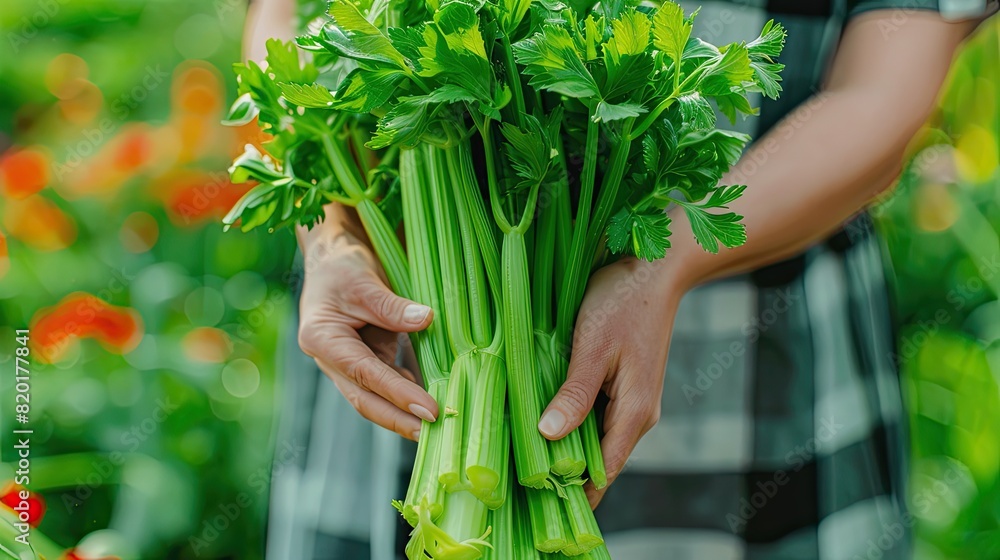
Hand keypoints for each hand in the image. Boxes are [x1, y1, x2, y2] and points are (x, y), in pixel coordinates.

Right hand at [296, 228, 438, 440]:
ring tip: (437, 428)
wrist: (331, 258)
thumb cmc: (341, 267)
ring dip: (403, 413)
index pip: (365, 374)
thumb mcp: (364, 281)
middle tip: (433, 434)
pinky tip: (429, 402)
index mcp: (322, 340)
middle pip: (365, 399)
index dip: (397, 394)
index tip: (429, 409)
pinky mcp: (364, 361)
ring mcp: (346, 364)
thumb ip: (392, 306)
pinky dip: (406, 394)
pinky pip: (386, 383)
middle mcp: (330, 360)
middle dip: (399, 420)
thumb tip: (426, 320)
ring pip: (375, 397)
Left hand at [537, 256, 684, 507]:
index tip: (539, 508)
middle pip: (597, 460)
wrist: (656, 268)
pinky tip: (540, 416)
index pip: (604, 473)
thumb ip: (574, 394)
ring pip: (593, 437)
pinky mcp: (623, 386)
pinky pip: (594, 415)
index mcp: (635, 413)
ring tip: (521, 454)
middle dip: (562, 472)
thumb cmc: (623, 303)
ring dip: (563, 444)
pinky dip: (570, 420)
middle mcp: (637, 415)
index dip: (574, 494)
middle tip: (517, 481)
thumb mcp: (593, 347)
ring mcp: (631, 401)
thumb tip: (548, 435)